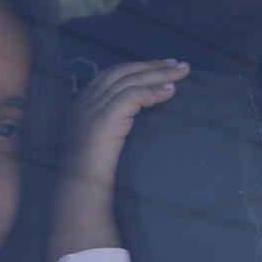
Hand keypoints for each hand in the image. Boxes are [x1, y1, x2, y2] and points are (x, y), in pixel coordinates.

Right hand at [71, 59, 190, 187]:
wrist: (80, 198)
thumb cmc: (94, 178)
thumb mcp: (104, 144)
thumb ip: (116, 126)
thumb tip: (142, 115)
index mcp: (81, 106)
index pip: (112, 75)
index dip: (138, 67)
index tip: (164, 65)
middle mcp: (84, 104)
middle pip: (122, 73)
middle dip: (153, 65)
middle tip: (179, 64)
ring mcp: (91, 112)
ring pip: (129, 81)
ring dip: (158, 75)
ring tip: (182, 73)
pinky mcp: (102, 122)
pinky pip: (131, 97)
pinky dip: (152, 92)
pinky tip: (170, 92)